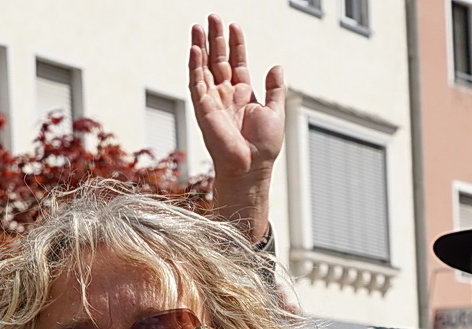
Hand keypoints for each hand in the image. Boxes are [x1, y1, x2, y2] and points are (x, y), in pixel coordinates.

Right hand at [189, 16, 283, 182]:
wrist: (251, 167)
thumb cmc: (264, 147)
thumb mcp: (275, 111)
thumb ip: (275, 88)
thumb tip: (276, 66)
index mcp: (243, 94)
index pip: (237, 62)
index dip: (236, 44)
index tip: (234, 26)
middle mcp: (226, 95)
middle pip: (218, 60)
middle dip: (215, 38)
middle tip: (212, 17)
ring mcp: (213, 101)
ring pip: (204, 67)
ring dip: (201, 47)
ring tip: (199, 26)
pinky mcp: (203, 109)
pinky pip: (196, 83)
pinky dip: (195, 66)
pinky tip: (195, 50)